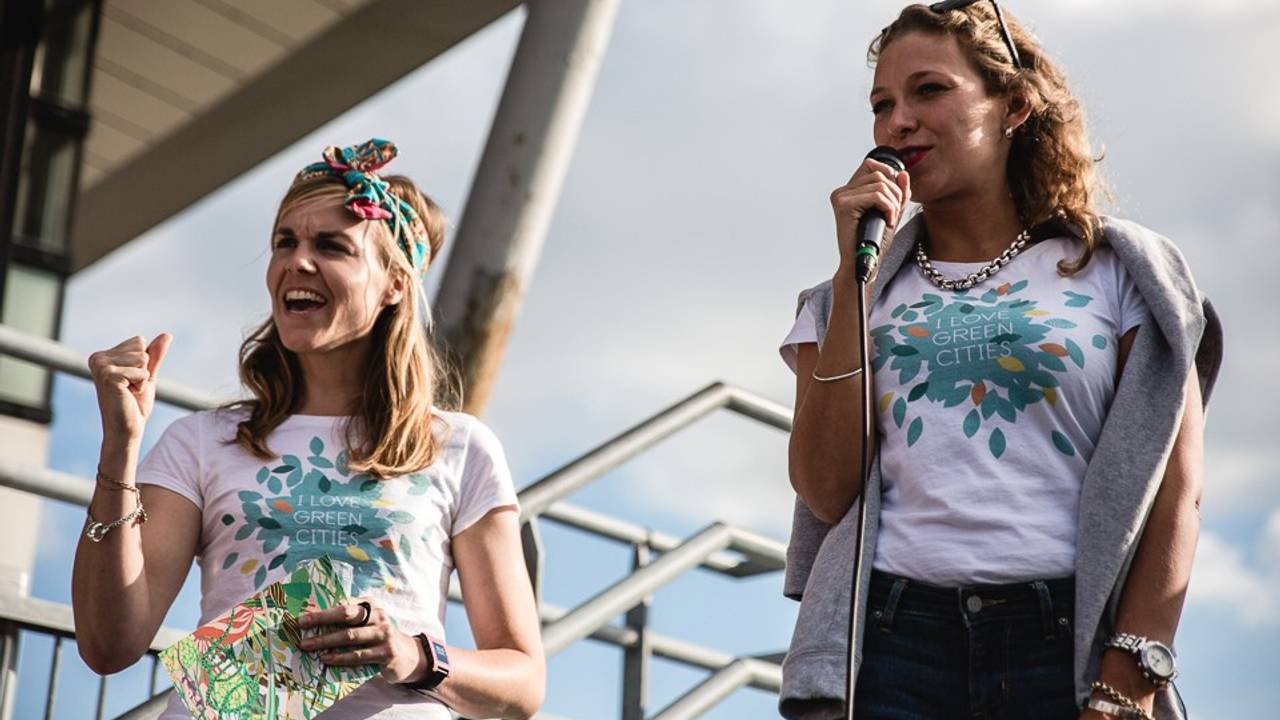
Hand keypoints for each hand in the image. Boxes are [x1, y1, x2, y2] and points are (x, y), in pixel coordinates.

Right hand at [88, 334, 170, 444]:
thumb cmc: (134, 404)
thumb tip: (167, 334)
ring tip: (128, 391)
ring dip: (142, 378)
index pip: (139, 341)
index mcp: (102, 355)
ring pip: (143, 358)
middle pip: (141, 347)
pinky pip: (142, 371)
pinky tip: (128, 394)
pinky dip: (142, 384)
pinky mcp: (109, 376)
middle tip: (130, 388)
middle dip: (143, 369)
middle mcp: (98, 358)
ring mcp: (101, 366)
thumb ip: (154, 355)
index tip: (131, 380)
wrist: (126, 430)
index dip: (143, 363)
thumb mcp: (147, 375)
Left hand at [298, 599, 427, 684]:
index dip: (323, 607)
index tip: (304, 612)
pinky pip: (359, 655)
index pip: (344, 602)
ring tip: (307, 645)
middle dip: (322, 618)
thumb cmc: (377, 638)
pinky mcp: (386, 652)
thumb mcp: (367, 624)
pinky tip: (326, 659)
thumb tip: (314, 621)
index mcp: (371, 604)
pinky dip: (340, 657)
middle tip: (301, 623)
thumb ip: (348, 621)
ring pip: (350, 636)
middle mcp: (378, 615)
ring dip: (326, 641)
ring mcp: (384, 633)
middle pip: (346, 614)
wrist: (407, 656)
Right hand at [830, 157, 910, 275]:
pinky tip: (888, 221)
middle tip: (895, 214)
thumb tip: (903, 173)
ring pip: (880, 184)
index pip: (871, 165)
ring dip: (893, 202)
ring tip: (891, 218)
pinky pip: (876, 196)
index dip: (889, 175)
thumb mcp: (891, 212)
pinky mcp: (844, 206)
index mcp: (849, 191)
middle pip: (878, 173)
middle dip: (895, 193)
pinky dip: (889, 208)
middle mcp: (842, 192)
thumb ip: (897, 193)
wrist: (864, 264)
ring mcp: (841, 198)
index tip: (895, 197)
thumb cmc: (874, 242)